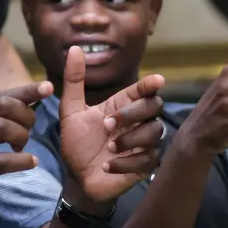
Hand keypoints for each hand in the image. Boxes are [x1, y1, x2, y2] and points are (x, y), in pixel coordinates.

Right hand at [0, 81, 52, 225]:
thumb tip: (17, 114)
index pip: (0, 95)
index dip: (27, 90)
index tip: (48, 87)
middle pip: (3, 104)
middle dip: (25, 114)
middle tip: (28, 132)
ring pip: (2, 125)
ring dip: (22, 135)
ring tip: (21, 148)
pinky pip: (4, 160)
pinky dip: (23, 160)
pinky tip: (30, 163)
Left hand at [57, 46, 166, 207]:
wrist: (77, 178)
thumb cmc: (77, 144)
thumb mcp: (70, 112)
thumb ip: (74, 81)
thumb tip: (74, 49)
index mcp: (121, 106)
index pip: (142, 90)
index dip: (150, 84)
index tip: (157, 80)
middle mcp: (136, 121)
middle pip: (154, 106)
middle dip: (132, 113)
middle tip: (107, 125)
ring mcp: (143, 143)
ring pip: (155, 131)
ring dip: (129, 140)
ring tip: (107, 149)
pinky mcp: (145, 165)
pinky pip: (147, 158)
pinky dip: (125, 163)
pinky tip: (108, 166)